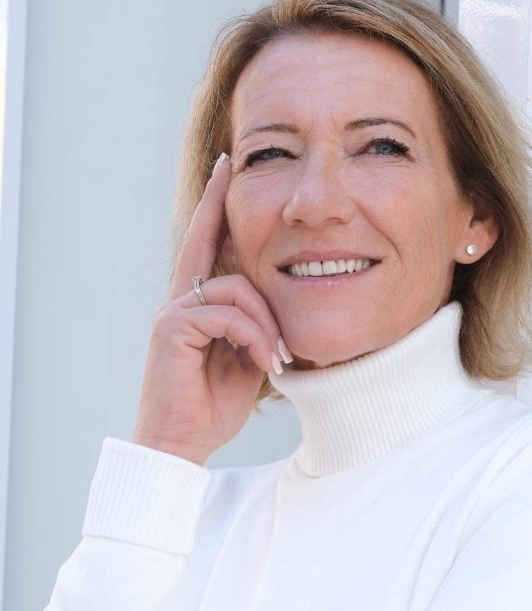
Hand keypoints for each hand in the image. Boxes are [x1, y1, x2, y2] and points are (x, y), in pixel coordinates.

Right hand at [133, 153, 289, 464]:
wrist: (181, 443)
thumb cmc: (213, 407)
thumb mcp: (245, 360)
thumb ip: (254, 327)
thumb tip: (276, 305)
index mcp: (197, 305)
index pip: (207, 245)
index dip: (216, 206)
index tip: (227, 167)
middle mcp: (179, 300)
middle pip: (208, 242)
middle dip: (221, 203)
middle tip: (234, 170)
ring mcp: (173, 311)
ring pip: (236, 287)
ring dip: (267, 322)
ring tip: (278, 356)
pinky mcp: (173, 328)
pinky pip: (227, 314)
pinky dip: (255, 337)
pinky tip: (266, 362)